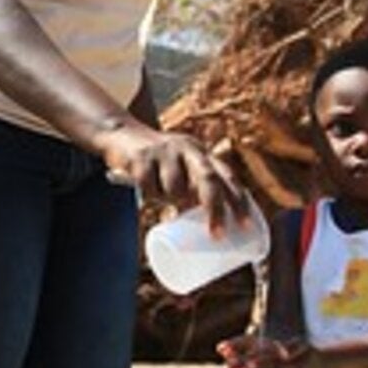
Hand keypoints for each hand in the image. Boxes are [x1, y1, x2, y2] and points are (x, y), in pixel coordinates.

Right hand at [99, 124, 248, 227]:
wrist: (121, 133)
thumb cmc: (159, 162)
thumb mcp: (182, 166)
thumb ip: (195, 188)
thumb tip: (207, 229)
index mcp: (202, 153)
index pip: (228, 176)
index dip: (239, 201)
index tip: (245, 227)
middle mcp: (188, 148)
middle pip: (208, 180)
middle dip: (215, 210)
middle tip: (216, 235)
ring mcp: (165, 151)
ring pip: (175, 189)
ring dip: (169, 200)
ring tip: (161, 195)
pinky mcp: (142, 156)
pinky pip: (149, 187)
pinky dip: (148, 194)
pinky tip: (144, 187)